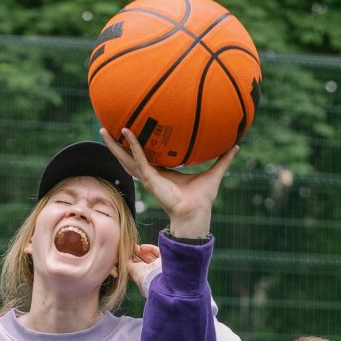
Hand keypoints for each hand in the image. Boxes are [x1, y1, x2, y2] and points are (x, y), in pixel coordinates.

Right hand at [99, 127, 237, 239]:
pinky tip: (126, 132)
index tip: (130, 130)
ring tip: (103, 130)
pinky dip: (132, 145)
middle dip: (116, 144)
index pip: (145, 156)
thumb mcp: (214, 172)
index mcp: (162, 173)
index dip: (136, 145)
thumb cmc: (203, 197)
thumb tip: (236, 145)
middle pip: (128, 156)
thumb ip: (223, 159)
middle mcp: (151, 174)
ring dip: (114, 145)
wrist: (196, 212)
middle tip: (106, 128)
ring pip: (126, 158)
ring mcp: (148, 176)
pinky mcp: (150, 178)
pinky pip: (139, 158)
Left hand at [129, 242, 160, 285]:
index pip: (138, 267)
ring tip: (134, 246)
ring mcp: (159, 266)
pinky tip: (142, 247)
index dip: (132, 260)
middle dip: (136, 254)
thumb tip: (123, 257)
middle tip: (130, 248)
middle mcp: (152, 273)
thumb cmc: (142, 276)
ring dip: (141, 251)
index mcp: (144, 278)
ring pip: (150, 256)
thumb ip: (127, 263)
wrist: (155, 277)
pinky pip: (157, 252)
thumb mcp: (130, 269)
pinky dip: (149, 248)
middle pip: (144, 261)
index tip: (126, 254)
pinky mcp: (164, 260)